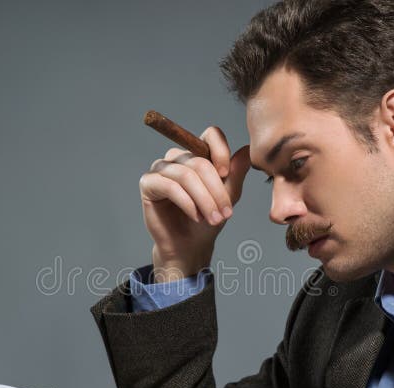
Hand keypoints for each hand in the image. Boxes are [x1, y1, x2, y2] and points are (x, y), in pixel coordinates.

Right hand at [139, 126, 249, 281]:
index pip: (210, 134)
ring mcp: (161, 168)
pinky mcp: (148, 183)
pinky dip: (187, 203)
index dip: (221, 151)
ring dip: (204, 200)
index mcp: (198, 154)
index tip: (227, 175)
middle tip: (225, 214)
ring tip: (213, 219)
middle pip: (200, 162)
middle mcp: (178, 157)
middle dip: (216, 191)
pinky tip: (195, 216)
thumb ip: (236, 174)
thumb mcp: (228, 197)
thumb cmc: (207, 221)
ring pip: (186, 175)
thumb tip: (246, 150)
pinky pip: (170, 186)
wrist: (189, 246)